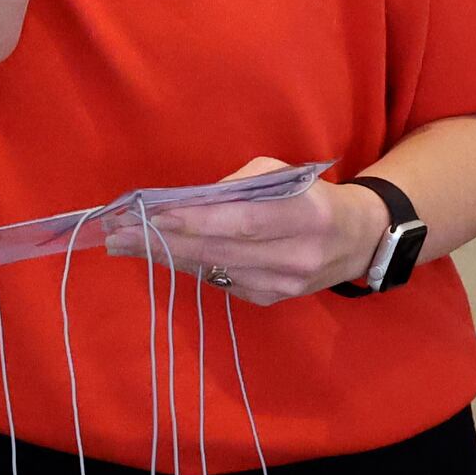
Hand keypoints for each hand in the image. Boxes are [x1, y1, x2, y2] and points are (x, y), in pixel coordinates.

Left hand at [113, 156, 383, 306]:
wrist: (358, 240)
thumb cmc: (311, 196)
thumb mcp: (284, 175)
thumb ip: (238, 186)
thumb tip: (185, 202)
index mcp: (305, 214)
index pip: (240, 220)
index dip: (193, 220)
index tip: (149, 214)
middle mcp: (296, 255)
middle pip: (218, 250)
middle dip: (162, 240)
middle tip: (117, 233)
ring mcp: (284, 284)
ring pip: (214, 269)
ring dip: (165, 256)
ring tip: (125, 244)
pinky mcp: (272, 299)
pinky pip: (221, 281)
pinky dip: (189, 265)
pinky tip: (161, 254)